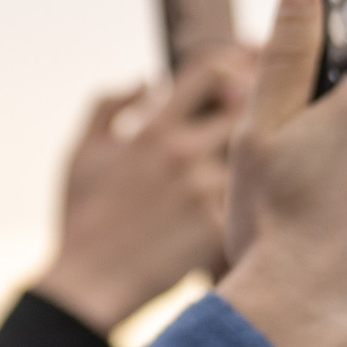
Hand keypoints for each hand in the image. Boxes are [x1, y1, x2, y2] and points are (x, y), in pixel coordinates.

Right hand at [32, 51, 247, 335]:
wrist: (88, 286)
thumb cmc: (81, 219)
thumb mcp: (81, 153)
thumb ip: (107, 106)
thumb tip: (144, 78)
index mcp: (153, 128)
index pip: (211, 69)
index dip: (234, 61)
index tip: (241, 71)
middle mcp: (183, 153)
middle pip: (248, 106)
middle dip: (258, 105)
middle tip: (266, 113)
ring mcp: (205, 191)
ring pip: (256, 153)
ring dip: (261, 151)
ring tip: (266, 159)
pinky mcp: (219, 228)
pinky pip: (252, 199)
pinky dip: (258, 196)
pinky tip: (260, 202)